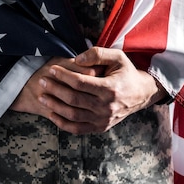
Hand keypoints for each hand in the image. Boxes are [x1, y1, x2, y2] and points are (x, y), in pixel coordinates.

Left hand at [11, 47, 167, 133]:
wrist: (140, 93)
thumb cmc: (126, 72)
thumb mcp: (117, 56)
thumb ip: (97, 54)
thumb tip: (77, 58)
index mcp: (110, 88)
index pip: (80, 83)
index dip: (63, 76)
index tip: (52, 69)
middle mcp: (106, 107)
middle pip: (74, 99)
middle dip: (55, 90)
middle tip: (42, 81)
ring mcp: (103, 120)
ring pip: (73, 116)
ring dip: (55, 107)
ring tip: (42, 97)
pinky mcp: (100, 128)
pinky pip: (77, 129)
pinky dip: (62, 123)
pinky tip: (52, 114)